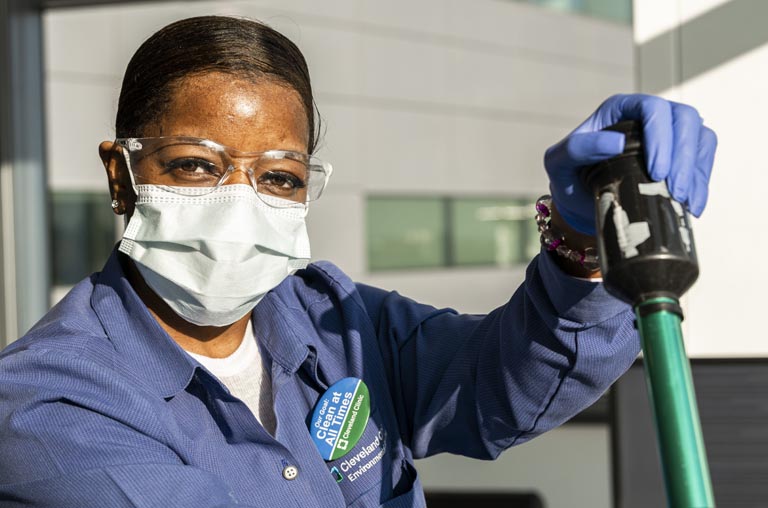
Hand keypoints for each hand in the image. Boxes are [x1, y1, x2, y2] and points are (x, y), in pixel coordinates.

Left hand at [544, 94, 717, 234]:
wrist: (580, 202)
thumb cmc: (568, 177)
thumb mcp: (559, 163)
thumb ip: (578, 148)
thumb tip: (616, 142)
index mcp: (620, 109)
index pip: (652, 108)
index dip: (660, 136)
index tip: (657, 171)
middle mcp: (648, 116)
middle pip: (684, 119)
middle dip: (684, 156)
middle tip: (675, 191)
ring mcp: (669, 134)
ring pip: (700, 137)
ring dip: (697, 171)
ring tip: (684, 201)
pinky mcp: (681, 157)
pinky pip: (704, 160)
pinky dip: (702, 183)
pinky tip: (692, 206)